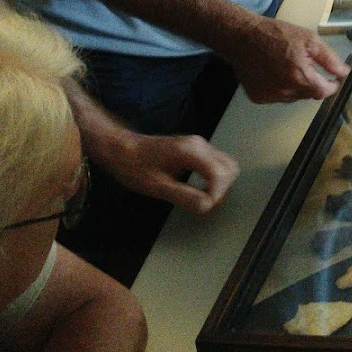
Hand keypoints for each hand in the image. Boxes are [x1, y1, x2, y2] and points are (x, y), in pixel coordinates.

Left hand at [97, 130, 238, 215]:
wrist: (123, 149)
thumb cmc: (135, 167)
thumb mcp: (156, 186)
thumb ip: (183, 196)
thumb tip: (207, 206)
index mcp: (191, 151)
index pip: (220, 174)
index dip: (216, 195)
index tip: (204, 207)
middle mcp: (200, 144)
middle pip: (229, 168)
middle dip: (222, 190)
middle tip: (205, 204)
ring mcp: (200, 145)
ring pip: (227, 165)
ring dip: (221, 185)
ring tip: (205, 199)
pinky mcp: (198, 149)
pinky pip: (218, 163)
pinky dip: (216, 179)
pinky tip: (202, 189)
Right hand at [222, 16, 349, 102]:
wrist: (242, 36)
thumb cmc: (275, 34)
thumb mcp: (309, 39)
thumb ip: (329, 59)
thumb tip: (343, 72)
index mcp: (300, 77)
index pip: (324, 92)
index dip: (332, 86)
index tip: (334, 79)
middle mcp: (285, 91)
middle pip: (309, 94)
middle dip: (313, 83)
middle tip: (309, 66)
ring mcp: (270, 96)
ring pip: (293, 97)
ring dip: (297, 86)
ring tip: (289, 66)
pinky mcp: (258, 97)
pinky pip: (277, 97)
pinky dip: (281, 88)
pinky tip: (276, 72)